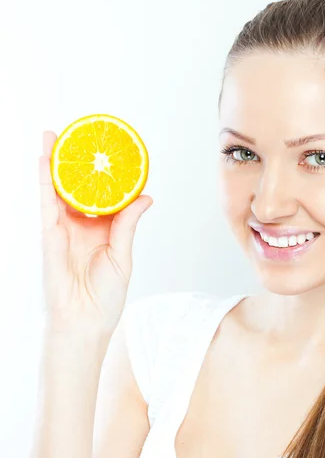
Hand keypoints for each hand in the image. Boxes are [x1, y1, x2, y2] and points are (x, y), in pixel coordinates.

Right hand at [39, 130, 152, 333]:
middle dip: (75, 163)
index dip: (104, 176)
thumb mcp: (123, 255)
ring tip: (55, 135)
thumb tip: (146, 197)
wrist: (86, 322)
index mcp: (100, 230)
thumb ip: (128, 224)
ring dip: (55, 163)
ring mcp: (62, 229)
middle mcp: (79, 226)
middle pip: (76, 188)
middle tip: (79, 135)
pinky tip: (45, 160)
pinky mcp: (49, 236)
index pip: (102, 196)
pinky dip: (45, 182)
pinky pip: (46, 204)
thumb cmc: (105, 296)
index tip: (110, 153)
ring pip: (57, 190)